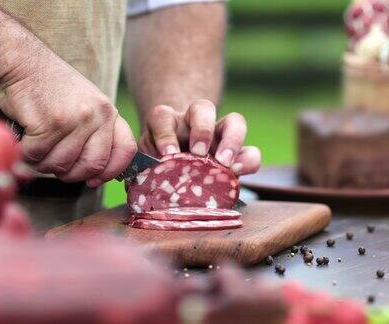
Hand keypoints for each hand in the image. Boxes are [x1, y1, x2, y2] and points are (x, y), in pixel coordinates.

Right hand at [0, 51, 136, 187]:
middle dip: (71, 175)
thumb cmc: (50, 89)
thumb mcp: (87, 105)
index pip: (126, 150)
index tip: (93, 180)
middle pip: (92, 166)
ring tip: (38, 148)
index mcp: (109, 112)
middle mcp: (98, 115)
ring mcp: (76, 119)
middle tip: (56, 167)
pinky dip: (27, 154)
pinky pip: (39, 156)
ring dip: (44, 164)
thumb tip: (98, 175)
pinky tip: (25, 140)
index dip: (111, 172)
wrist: (21, 61)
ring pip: (62, 165)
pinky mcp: (50, 122)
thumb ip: (97, 133)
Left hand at [139, 99, 260, 174]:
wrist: (175, 165)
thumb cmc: (157, 166)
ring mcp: (220, 134)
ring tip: (225, 163)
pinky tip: (239, 173)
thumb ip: (142, 172)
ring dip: (232, 140)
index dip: (164, 134)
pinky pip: (251, 151)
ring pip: (235, 120)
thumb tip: (137, 187)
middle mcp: (193, 122)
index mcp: (165, 123)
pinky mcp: (237, 152)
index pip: (162, 117)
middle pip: (203, 108)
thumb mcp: (145, 165)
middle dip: (203, 129)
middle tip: (199, 154)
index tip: (166, 157)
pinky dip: (248, 161)